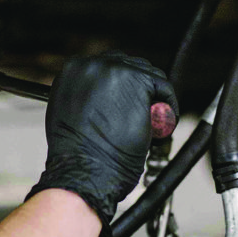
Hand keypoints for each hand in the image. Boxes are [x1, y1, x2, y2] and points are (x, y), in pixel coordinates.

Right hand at [26, 52, 177, 236]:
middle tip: (141, 116)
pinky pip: (164, 88)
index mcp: (72, 71)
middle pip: (129, 67)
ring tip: (149, 127)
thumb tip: (105, 95)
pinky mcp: (138, 81)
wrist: (83, 171)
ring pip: (149, 76)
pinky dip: (168, 108)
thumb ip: (85, 95)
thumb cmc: (76, 154)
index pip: (107, 67)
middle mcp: (91, 66)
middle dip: (139, 92)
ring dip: (153, 101)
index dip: (121, 88)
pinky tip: (158, 128)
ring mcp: (115, 71)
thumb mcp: (69, 113)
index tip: (128, 103)